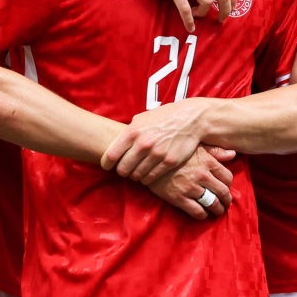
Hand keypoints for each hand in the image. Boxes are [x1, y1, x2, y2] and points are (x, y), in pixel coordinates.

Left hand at [102, 98, 231, 184]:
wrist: (190, 119)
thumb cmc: (165, 117)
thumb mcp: (142, 118)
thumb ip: (129, 131)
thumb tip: (116, 143)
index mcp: (133, 132)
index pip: (111, 156)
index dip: (106, 164)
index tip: (107, 166)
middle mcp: (143, 144)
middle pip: (123, 169)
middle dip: (122, 171)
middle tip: (125, 170)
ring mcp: (156, 154)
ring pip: (136, 176)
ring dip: (135, 176)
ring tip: (138, 171)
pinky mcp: (168, 162)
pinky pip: (151, 178)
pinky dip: (147, 178)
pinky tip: (148, 173)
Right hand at [147, 145, 234, 219]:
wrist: (149, 158)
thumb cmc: (174, 149)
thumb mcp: (195, 146)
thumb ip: (215, 151)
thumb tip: (233, 154)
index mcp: (208, 162)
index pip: (227, 177)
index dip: (229, 185)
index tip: (226, 188)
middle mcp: (202, 175)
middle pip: (222, 192)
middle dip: (226, 200)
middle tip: (225, 204)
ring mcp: (191, 188)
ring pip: (212, 203)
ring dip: (217, 209)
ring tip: (216, 211)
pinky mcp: (179, 198)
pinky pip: (197, 211)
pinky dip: (202, 215)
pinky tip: (202, 214)